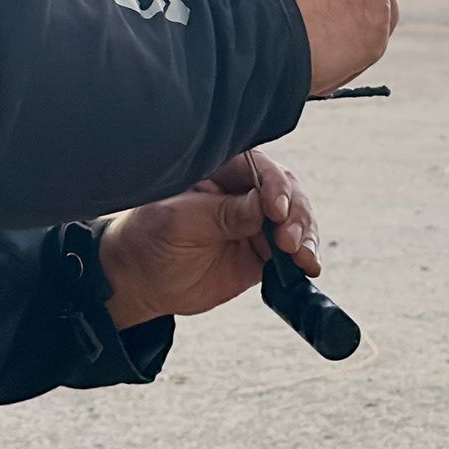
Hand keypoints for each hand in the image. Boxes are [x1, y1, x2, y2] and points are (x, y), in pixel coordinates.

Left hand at [98, 152, 317, 329]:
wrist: (139, 282)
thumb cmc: (147, 240)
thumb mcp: (179, 223)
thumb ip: (223, 214)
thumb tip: (264, 206)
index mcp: (218, 170)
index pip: (257, 167)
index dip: (273, 186)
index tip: (276, 210)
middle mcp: (241, 191)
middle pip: (285, 191)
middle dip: (295, 213)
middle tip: (290, 240)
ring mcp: (254, 222)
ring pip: (294, 220)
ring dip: (305, 236)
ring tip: (303, 258)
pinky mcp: (261, 251)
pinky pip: (292, 251)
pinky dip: (304, 258)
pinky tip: (308, 267)